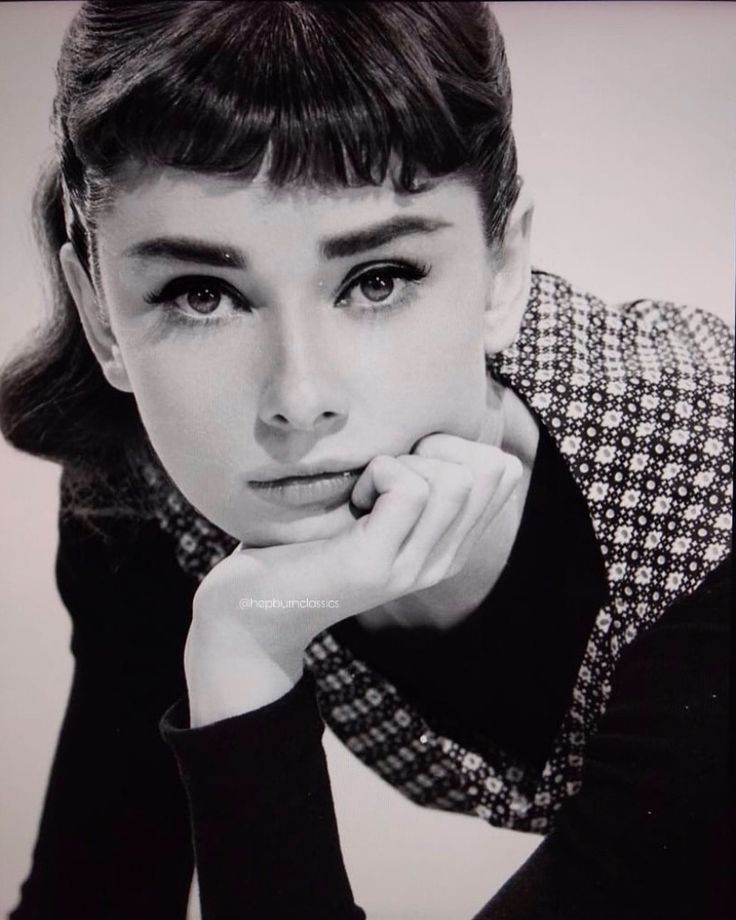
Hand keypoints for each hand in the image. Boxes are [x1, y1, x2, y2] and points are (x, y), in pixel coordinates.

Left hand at [184, 433, 522, 724]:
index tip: (409, 460)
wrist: (253, 612)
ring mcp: (412, 567)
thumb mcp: (373, 508)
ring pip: (456, 480)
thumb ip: (415, 481)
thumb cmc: (305, 541)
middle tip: (385, 471)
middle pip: (491, 471)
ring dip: (405, 463)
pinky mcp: (375, 564)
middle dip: (436, 448)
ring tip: (366, 488)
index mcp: (449, 545)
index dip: (461, 445)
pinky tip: (353, 496)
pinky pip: (410, 489)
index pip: (506, 473)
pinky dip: (378, 472)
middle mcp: (443, 561)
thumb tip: (436, 423)